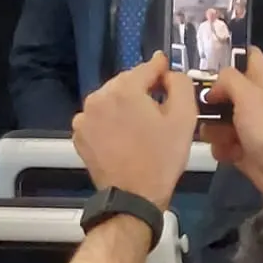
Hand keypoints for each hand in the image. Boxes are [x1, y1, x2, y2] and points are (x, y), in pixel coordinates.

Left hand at [72, 53, 197, 210]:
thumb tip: (168, 71)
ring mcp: (84, 116)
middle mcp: (98, 96)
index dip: (159, 67)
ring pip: (110, 99)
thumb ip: (179, 85)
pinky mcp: (78, 133)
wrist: (133, 196)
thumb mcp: (184, 118)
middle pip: (125, 83)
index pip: (145, 68)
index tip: (165, 65)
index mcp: (124, 89)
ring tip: (141, 122)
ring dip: (124, 104)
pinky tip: (123, 135)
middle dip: (142, 89)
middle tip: (159, 103)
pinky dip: (110, 120)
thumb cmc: (162, 157)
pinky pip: (98, 117)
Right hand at [199, 47, 262, 197]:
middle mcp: (253, 100)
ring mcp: (246, 125)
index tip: (203, 54)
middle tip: (195, 101)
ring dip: (210, 126)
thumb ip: (226, 79)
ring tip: (215, 134)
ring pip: (215, 116)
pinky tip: (226, 152)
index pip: (247, 54)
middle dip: (207, 95)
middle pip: (223, 87)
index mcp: (261, 81)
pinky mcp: (240, 147)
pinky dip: (220, 147)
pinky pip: (219, 141)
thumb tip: (211, 89)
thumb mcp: (248, 94)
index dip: (229, 51)